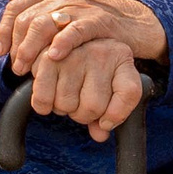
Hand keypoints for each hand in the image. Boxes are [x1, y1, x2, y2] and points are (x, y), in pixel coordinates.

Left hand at [0, 0, 167, 81]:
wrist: (133, 22)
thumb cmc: (94, 18)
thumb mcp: (65, 1)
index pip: (16, 6)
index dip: (4, 30)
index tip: (1, 51)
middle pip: (27, 18)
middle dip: (17, 46)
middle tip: (17, 68)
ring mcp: (81, 5)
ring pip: (44, 24)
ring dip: (31, 49)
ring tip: (29, 69)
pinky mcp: (99, 19)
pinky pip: (75, 30)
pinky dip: (62, 43)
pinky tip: (55, 57)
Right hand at [28, 37, 149, 142]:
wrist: (60, 39)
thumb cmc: (91, 70)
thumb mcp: (109, 85)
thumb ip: (109, 112)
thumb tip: (100, 134)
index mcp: (122, 58)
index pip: (129, 93)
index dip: (116, 115)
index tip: (105, 122)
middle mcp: (101, 52)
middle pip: (94, 107)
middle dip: (83, 114)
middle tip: (79, 102)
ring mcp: (75, 54)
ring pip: (67, 105)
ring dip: (63, 108)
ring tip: (64, 93)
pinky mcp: (49, 58)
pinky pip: (44, 98)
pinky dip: (43, 106)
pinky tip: (48, 97)